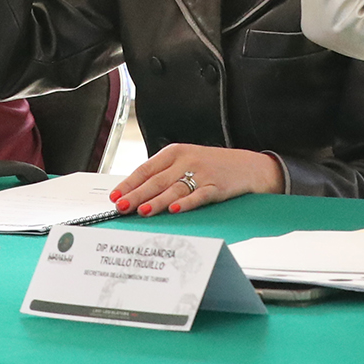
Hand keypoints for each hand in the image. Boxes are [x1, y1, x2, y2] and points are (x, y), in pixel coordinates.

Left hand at [112, 143, 282, 214]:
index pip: (146, 168)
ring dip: (157, 201)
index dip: (129, 183)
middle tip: (121, 207)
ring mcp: (202, 174)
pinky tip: (176, 210)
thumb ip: (164, 174)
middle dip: (136, 195)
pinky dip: (186, 204)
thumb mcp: (186, 161)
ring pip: (174, 189)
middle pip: (156, 180)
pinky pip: (199, 196)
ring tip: (142, 211)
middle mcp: (186, 160)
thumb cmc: (213, 166)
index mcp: (175, 152)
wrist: (249, 166)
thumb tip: (136, 193)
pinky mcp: (216, 187)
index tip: (115, 196)